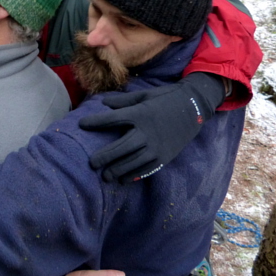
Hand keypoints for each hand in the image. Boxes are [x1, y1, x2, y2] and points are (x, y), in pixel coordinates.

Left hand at [82, 72, 225, 182]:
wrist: (195, 107)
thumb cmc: (166, 98)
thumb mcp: (144, 95)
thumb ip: (123, 101)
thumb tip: (104, 103)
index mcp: (140, 114)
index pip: (112, 119)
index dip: (95, 122)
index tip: (81, 125)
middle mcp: (146, 132)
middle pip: (120, 147)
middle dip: (104, 156)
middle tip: (91, 163)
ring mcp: (156, 147)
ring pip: (132, 162)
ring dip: (117, 170)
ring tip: (105, 176)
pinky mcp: (165, 156)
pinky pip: (147, 169)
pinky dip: (134, 175)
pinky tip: (124, 180)